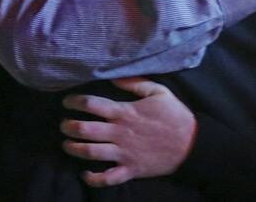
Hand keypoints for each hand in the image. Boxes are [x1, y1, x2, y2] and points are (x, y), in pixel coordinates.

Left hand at [60, 77, 196, 187]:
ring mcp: (124, 154)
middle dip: (68, 127)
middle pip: (85, 130)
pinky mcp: (130, 170)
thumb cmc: (175, 116)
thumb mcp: (159, 92)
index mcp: (125, 112)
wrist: (192, 145)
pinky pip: (106, 178)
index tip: (67, 101)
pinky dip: (93, 178)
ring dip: (73, 149)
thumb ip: (135, 83)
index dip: (75, 101)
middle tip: (64, 124)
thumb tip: (114, 77)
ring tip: (67, 144)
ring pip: (90, 153)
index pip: (92, 104)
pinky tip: (85, 173)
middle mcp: (120, 133)